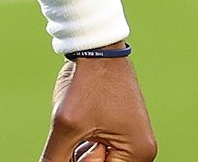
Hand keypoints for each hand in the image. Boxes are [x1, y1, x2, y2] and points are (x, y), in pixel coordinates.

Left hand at [40, 53, 155, 161]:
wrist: (95, 47)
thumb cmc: (86, 83)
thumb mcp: (66, 125)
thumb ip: (55, 158)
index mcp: (138, 153)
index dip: (82, 158)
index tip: (80, 135)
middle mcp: (141, 150)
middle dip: (81, 153)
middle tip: (84, 125)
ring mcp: (133, 139)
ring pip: (97, 159)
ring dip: (80, 146)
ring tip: (86, 117)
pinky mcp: (122, 129)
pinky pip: (99, 147)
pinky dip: (84, 139)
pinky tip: (84, 118)